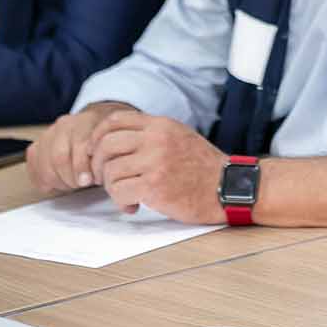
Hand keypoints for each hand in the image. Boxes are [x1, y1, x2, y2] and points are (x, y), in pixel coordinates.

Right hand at [27, 102, 136, 192]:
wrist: (102, 122)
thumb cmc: (113, 143)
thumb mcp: (122, 151)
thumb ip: (124, 174)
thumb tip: (130, 209)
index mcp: (92, 122)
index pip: (81, 146)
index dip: (84, 168)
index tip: (90, 181)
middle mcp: (69, 123)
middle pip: (60, 155)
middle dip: (71, 176)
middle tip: (82, 184)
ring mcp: (52, 131)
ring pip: (45, 158)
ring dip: (57, 178)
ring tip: (72, 184)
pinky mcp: (40, 141)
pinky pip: (34, 159)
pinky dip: (42, 175)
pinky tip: (54, 184)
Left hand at [86, 112, 227, 223]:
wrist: (230, 188)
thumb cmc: (204, 168)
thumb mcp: (179, 138)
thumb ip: (151, 135)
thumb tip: (112, 141)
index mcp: (162, 125)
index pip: (115, 120)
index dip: (97, 136)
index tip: (96, 153)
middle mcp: (157, 139)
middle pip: (106, 144)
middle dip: (99, 165)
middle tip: (107, 179)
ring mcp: (155, 162)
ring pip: (109, 171)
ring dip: (111, 187)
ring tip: (126, 195)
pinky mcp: (154, 186)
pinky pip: (119, 191)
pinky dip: (121, 201)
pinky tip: (133, 206)